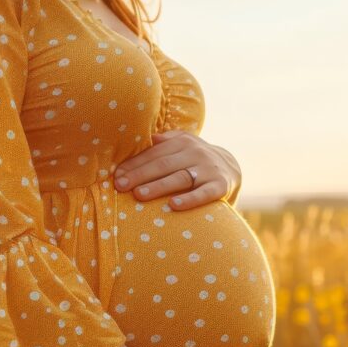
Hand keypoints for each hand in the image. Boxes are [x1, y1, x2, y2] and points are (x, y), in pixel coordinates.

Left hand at [112, 130, 240, 210]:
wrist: (231, 170)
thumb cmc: (194, 161)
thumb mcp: (181, 146)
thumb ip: (162, 144)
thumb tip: (138, 141)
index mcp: (182, 141)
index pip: (154, 153)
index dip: (134, 164)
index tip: (116, 176)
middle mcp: (196, 152)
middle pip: (163, 164)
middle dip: (140, 175)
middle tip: (121, 186)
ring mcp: (209, 169)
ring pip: (180, 177)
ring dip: (158, 186)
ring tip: (139, 195)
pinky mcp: (221, 186)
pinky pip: (204, 193)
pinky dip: (189, 199)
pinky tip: (173, 205)